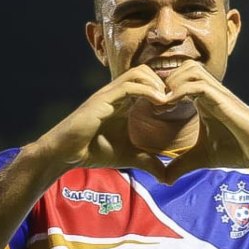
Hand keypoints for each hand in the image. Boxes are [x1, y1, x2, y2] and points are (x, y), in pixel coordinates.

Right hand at [35, 68, 172, 175]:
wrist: (67, 153)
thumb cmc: (94, 151)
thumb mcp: (129, 156)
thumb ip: (148, 162)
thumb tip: (167, 177)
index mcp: (124, 100)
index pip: (149, 81)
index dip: (166, 87)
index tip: (182, 102)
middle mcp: (117, 92)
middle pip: (146, 71)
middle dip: (165, 81)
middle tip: (179, 99)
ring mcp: (109, 93)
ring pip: (139, 73)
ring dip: (159, 83)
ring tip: (172, 101)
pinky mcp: (103, 99)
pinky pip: (129, 85)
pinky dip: (148, 90)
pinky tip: (161, 103)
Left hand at [155, 61, 248, 179]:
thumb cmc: (238, 151)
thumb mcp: (202, 158)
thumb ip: (181, 164)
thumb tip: (164, 179)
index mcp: (206, 100)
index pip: (181, 78)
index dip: (163, 88)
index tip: (151, 107)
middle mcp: (212, 92)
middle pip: (184, 66)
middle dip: (165, 80)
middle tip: (154, 102)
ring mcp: (219, 93)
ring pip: (190, 69)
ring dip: (172, 82)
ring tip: (161, 104)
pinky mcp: (224, 100)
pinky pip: (198, 84)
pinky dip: (179, 91)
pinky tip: (169, 106)